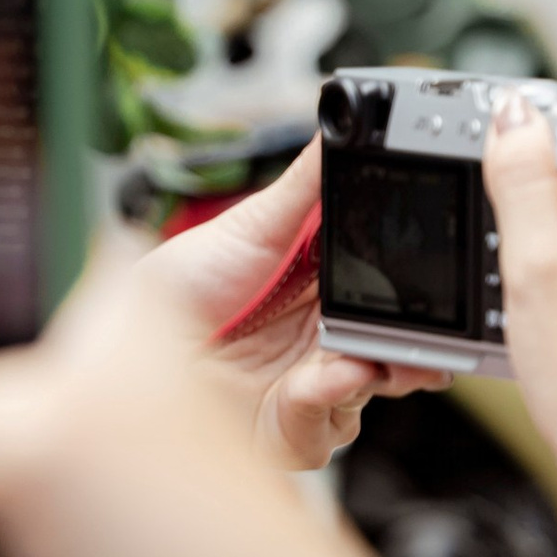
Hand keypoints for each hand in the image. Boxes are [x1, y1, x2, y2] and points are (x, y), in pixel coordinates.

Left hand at [143, 142, 446, 471]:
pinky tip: (315, 381)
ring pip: (376, 382)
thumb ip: (305, 185)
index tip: (435, 268)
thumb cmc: (172, 294)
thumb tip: (339, 126)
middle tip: (424, 326)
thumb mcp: (247, 226)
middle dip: (416, 336)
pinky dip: (330, 400)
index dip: (415, 279)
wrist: (121, 360)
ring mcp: (313, 385)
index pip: (387, 280)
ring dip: (378, 369)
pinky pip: (335, 421)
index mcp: (321, 286)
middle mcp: (323, 336)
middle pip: (395, 336)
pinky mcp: (297, 429)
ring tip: (360, 357)